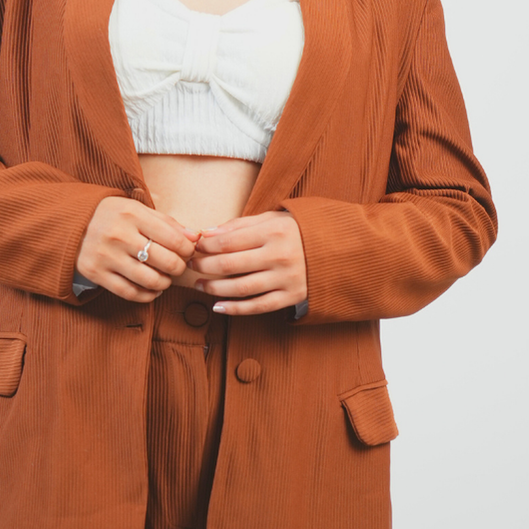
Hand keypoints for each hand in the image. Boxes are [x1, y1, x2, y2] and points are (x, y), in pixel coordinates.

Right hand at [75, 197, 199, 303]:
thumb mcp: (136, 209)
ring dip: (165, 283)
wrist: (70, 224)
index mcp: (132, 215)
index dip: (187, 249)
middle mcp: (119, 236)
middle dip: (178, 267)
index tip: (187, 251)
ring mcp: (107, 257)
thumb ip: (166, 222)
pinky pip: (130, 293)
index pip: (174, 239)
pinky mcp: (97, 274)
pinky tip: (152, 289)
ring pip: (150, 280)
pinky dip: (147, 295)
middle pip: (166, 262)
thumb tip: (195, 238)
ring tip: (165, 278)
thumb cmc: (111, 216)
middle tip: (177, 266)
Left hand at [189, 210, 306, 315]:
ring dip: (214, 289)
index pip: (228, 241)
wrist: (339, 250)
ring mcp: (286, 278)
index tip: (194, 247)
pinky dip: (235, 309)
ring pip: (240, 288)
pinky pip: (258, 306)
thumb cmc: (298, 231)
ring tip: (199, 285)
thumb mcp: (273, 218)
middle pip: (229, 264)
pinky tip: (218, 307)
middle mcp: (279, 255)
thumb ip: (240, 225)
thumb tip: (207, 233)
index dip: (205, 245)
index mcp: (274, 231)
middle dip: (204, 266)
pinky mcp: (291, 297)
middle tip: (190, 265)